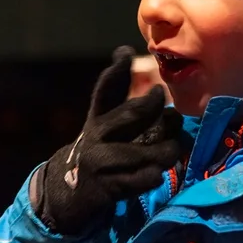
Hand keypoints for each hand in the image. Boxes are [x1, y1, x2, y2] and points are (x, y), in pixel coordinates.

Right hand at [32, 47, 182, 234]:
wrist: (71, 192)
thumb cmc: (101, 149)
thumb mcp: (103, 120)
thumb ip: (117, 91)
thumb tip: (123, 50)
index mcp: (97, 118)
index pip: (105, 90)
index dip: (116, 70)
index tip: (126, 53)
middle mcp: (96, 136)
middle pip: (130, 114)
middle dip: (153, 107)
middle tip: (170, 110)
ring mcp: (100, 162)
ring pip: (145, 151)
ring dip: (166, 150)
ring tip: (171, 149)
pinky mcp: (108, 188)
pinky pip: (142, 179)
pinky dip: (154, 175)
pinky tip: (156, 173)